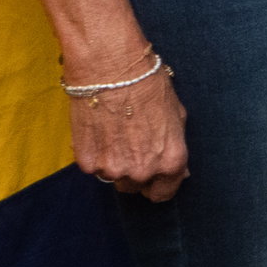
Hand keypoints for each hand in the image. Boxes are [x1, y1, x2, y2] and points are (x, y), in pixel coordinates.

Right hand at [72, 62, 188, 200]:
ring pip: (114, 178)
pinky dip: (96, 154)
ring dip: (115, 164)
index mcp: (170, 161)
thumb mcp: (177, 116)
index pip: (164, 194)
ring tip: (117, 135)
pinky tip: (101, 131)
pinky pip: (94, 167)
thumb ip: (176, 147)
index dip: (160, 185)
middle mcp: (142, 171)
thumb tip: (180, 172)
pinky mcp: (86, 163)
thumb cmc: (149, 87)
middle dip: (136, 172)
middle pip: (136, 187)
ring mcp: (112, 169)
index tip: (155, 178)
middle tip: (133, 146)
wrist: (111, 72)